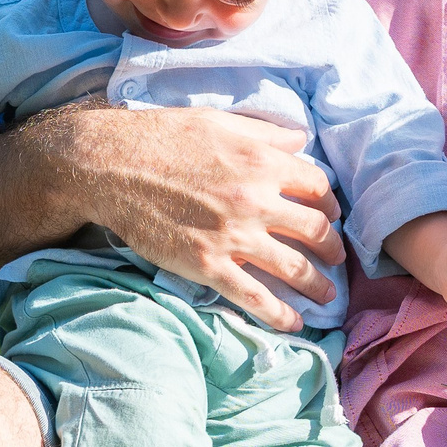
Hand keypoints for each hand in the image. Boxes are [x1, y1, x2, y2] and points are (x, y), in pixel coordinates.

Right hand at [0, 102, 346, 332]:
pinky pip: (256, 297)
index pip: (317, 186)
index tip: (331, 216)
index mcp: (262, 160)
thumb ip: (265, 132)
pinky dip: (280, 315)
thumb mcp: (218, 120)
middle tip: (338, 259)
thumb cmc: (161, 137)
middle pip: (315, 229)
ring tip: (329, 295)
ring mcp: (234, 235)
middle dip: (333, 248)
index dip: (329, 204)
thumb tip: (301, 139)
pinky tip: (294, 325)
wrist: (108, 165)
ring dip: (319, 285)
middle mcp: (256, 198)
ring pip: (295, 267)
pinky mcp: (208, 265)